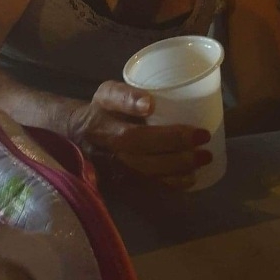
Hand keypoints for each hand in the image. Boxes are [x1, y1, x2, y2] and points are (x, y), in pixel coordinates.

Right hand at [66, 80, 211, 189]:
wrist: (75, 142)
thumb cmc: (103, 111)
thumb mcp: (109, 93)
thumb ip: (127, 93)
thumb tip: (151, 102)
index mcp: (101, 110)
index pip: (113, 102)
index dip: (130, 102)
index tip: (150, 104)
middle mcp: (102, 140)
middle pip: (134, 142)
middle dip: (170, 140)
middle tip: (202, 136)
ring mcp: (109, 166)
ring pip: (141, 168)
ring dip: (175, 165)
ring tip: (203, 157)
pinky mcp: (118, 185)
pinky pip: (144, 186)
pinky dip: (169, 183)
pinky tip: (191, 178)